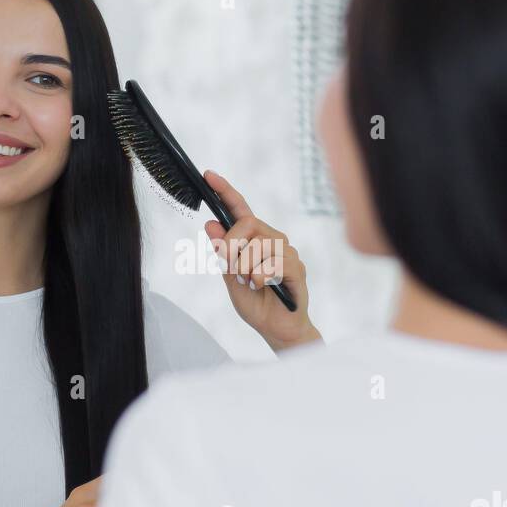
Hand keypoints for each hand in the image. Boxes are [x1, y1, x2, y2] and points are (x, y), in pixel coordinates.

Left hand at [201, 170, 321, 351]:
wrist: (277, 330)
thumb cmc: (257, 304)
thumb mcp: (231, 278)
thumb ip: (223, 252)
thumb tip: (210, 224)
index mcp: (257, 240)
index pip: (241, 210)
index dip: (226, 192)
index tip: (209, 175)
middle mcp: (274, 240)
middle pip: (248, 224)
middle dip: (232, 244)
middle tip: (231, 266)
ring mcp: (288, 253)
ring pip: (259, 245)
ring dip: (247, 268)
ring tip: (251, 284)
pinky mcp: (297, 269)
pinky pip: (273, 263)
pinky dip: (260, 277)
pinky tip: (262, 287)